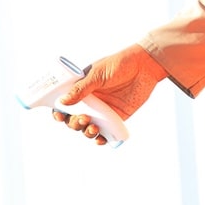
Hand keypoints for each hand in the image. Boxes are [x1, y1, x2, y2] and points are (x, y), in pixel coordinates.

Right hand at [52, 44, 166, 144]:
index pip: (64, 104)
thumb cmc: (119, 64)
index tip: (59, 116)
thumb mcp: (97, 74)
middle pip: (74, 119)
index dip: (59, 112)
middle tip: (83, 119)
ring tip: (93, 128)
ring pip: (88, 128)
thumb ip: (81, 89)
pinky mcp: (116, 118)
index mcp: (81, 89)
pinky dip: (101, 140)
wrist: (145, 66)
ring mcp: (102, 111)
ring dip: (86, 132)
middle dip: (74, 124)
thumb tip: (62, 102)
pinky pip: (106, 133)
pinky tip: (101, 140)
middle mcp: (90, 102)